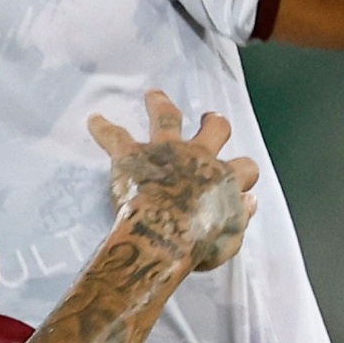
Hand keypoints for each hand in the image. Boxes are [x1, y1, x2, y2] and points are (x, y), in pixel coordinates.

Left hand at [87, 91, 257, 272]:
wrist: (162, 239)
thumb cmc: (197, 247)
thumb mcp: (228, 242)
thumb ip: (240, 220)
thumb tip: (249, 201)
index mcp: (224, 179)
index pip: (246, 167)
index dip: (244, 173)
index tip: (241, 181)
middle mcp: (199, 156)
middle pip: (216, 128)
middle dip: (215, 123)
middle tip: (211, 120)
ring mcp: (166, 151)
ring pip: (167, 116)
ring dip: (161, 104)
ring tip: (154, 95)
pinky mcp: (133, 156)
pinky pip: (115, 136)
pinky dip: (103, 129)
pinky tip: (94, 121)